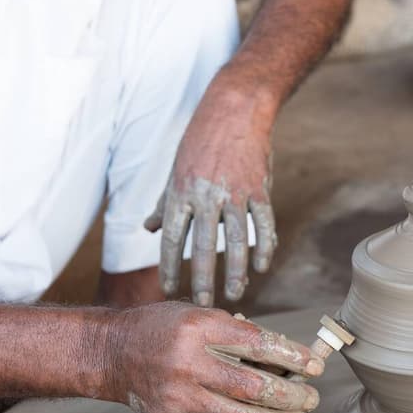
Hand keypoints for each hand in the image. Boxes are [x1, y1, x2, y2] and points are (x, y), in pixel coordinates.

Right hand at [106, 302, 322, 412]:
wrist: (112, 352)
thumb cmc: (165, 329)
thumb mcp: (201, 316)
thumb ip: (238, 337)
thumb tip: (285, 362)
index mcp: (199, 329)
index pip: (259, 345)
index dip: (293, 357)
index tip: (316, 366)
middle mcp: (188, 363)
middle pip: (254, 387)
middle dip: (292, 395)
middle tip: (311, 398)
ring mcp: (177, 396)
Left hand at [145, 87, 277, 306]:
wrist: (235, 109)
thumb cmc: (201, 140)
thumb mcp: (175, 169)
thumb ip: (164, 203)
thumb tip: (148, 228)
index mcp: (181, 191)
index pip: (171, 238)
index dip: (170, 266)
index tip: (170, 289)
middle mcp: (206, 195)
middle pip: (202, 246)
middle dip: (202, 279)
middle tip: (203, 303)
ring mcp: (235, 192)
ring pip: (235, 240)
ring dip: (235, 271)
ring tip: (235, 294)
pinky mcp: (259, 189)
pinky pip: (263, 224)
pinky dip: (263, 247)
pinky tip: (261, 267)